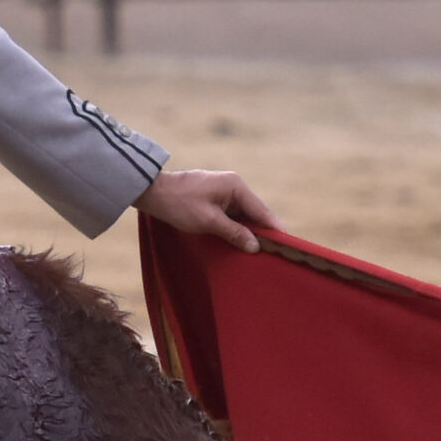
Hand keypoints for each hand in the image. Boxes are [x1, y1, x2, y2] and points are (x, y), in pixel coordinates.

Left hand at [136, 169, 277, 253]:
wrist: (152, 192)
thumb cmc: (179, 204)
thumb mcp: (208, 221)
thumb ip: (234, 233)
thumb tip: (255, 246)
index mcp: (236, 186)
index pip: (262, 211)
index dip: (274, 230)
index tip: (287, 246)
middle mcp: (235, 186)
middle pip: (255, 213)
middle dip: (263, 233)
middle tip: (275, 254)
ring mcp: (225, 191)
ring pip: (244, 215)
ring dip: (249, 232)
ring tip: (261, 253)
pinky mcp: (216, 198)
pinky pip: (233, 215)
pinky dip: (238, 228)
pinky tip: (241, 243)